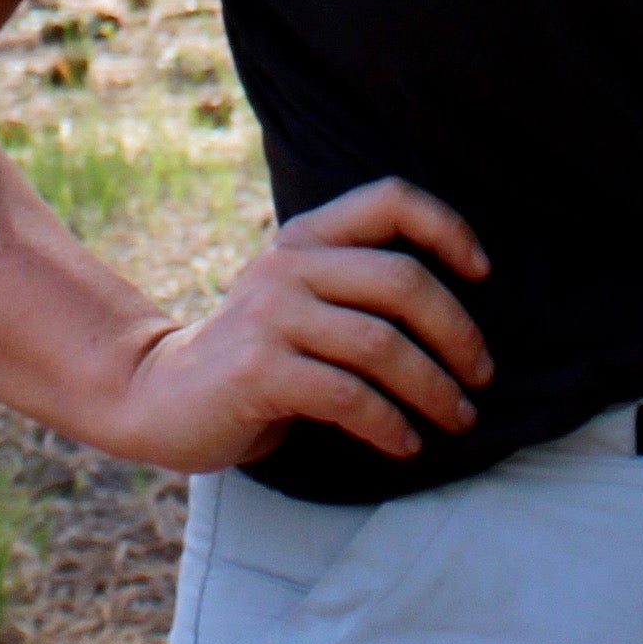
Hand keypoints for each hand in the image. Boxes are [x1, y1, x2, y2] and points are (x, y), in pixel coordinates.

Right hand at [108, 178, 493, 472]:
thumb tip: (459, 314)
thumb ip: (355, 284)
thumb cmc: (256, 351)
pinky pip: (346, 396)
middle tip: (483, 375)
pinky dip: (388, 423)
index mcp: (308, 236)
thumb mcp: (300, 296)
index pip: (390, 200)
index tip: (484, 273)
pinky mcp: (257, 371)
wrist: (159, 395)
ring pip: (381, 344)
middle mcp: (290, 264)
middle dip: (456, 331)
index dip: (447, 227)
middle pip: (402, 280)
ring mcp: (271, 316)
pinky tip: (406, 443)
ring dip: (433, 387)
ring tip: (457, 417)